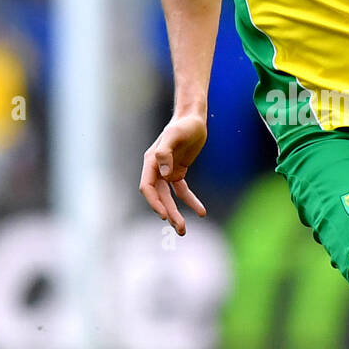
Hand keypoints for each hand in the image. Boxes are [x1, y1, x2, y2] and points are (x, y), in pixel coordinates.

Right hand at [139, 114, 207, 234]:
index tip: (164, 215)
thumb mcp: (175, 136)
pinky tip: (201, 212)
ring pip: (169, 197)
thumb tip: (164, 174)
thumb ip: (166, 153)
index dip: (154, 202)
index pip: (147, 187)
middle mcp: (157, 169)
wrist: (194, 118)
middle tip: (180, 229)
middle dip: (168, 213)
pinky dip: (190, 201)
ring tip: (183, 229)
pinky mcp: (178, 172)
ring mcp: (167, 171)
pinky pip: (182, 191)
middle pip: (159, 197)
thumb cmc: (184, 125)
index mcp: (151, 162)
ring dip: (176, 213)